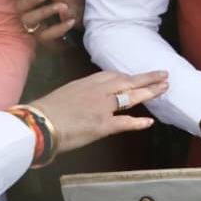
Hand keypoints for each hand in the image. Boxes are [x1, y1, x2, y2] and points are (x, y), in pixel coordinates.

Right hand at [31, 69, 167, 153]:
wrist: (36, 124)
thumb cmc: (43, 112)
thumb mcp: (64, 94)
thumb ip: (79, 94)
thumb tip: (84, 100)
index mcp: (87, 83)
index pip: (113, 75)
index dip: (128, 76)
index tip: (136, 77)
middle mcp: (98, 92)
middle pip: (127, 81)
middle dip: (147, 78)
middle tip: (164, 75)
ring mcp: (102, 107)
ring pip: (131, 97)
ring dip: (150, 92)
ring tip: (164, 89)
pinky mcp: (102, 125)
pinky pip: (125, 122)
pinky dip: (138, 122)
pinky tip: (149, 122)